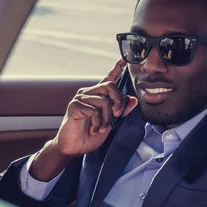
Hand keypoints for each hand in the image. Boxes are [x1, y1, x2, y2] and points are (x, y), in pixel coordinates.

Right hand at [30, 59, 137, 181]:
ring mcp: (81, 98)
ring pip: (104, 100)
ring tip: (102, 127)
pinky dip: (98, 122)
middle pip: (110, 86)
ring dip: (107, 118)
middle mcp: (89, 93)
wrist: (74, 148)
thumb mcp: (110, 123)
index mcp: (98, 96)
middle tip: (117, 115)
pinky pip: (94, 109)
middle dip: (118, 102)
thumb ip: (121, 111)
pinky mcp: (75, 105)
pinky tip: (94, 128)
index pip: (108, 78)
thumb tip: (133, 99)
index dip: (117, 68)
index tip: (124, 59)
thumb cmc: (90, 135)